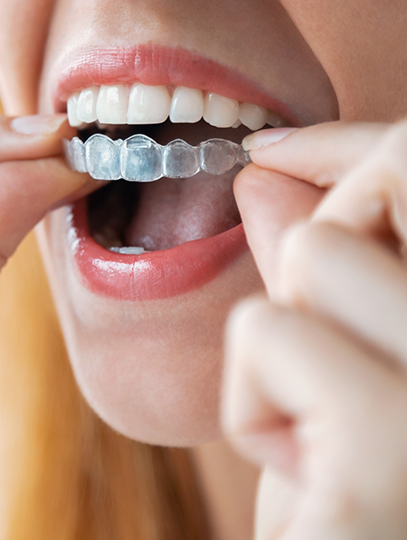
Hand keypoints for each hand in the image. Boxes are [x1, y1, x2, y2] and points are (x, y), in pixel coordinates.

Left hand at [223, 119, 406, 538]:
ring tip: (328, 432)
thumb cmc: (357, 501)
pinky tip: (308, 481)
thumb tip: (264, 166)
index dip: (354, 145)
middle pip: (399, 176)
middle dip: (326, 243)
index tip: (273, 148)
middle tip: (328, 355)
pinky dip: (254, 399)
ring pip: (318, 250)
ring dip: (292, 338)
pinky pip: (265, 329)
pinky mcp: (392, 452)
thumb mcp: (353, 366)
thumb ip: (333, 262)